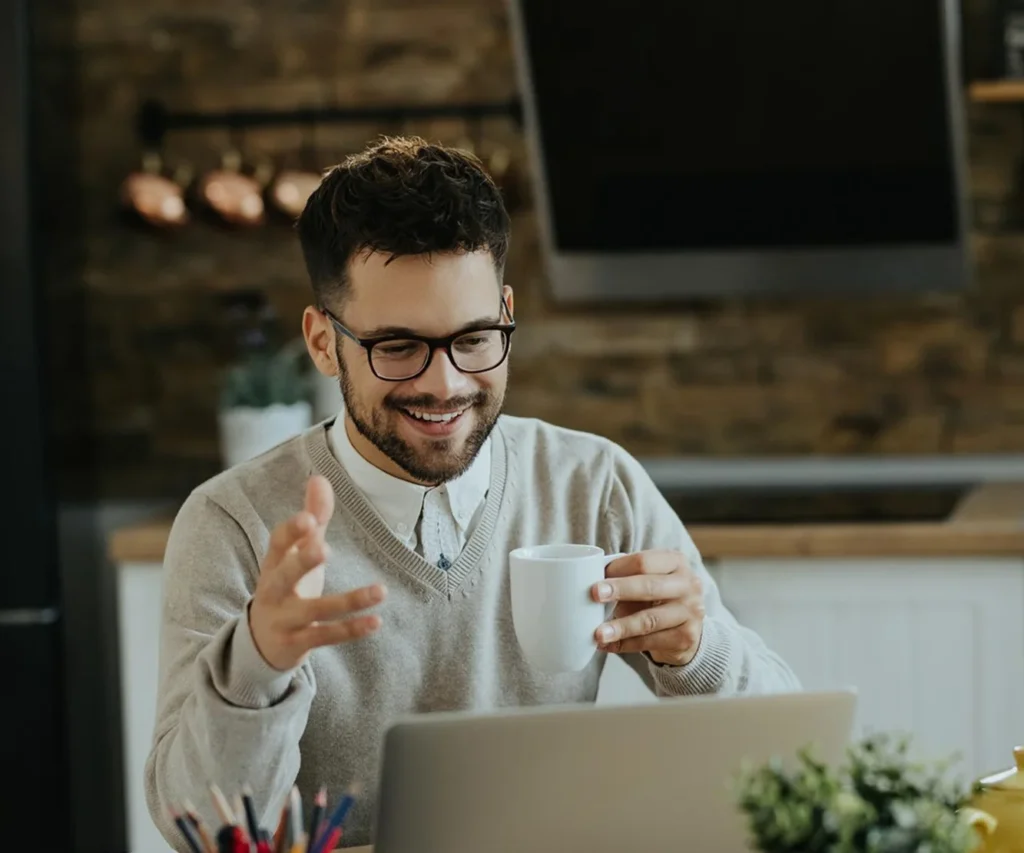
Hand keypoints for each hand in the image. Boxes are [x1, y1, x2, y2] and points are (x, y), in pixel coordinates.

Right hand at [249, 475, 386, 670]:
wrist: (260, 644)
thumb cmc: (285, 587)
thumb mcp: (295, 554)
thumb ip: (311, 517)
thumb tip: (319, 477)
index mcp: (273, 565)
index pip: (277, 544)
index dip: (291, 532)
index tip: (309, 518)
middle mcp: (274, 592)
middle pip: (285, 576)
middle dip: (302, 562)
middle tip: (323, 547)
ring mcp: (285, 620)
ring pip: (316, 611)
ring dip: (349, 601)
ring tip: (381, 590)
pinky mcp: (299, 644)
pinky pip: (327, 636)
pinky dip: (352, 629)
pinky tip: (376, 620)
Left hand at [591, 549, 704, 666]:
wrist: (687, 626)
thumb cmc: (659, 596)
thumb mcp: (649, 578)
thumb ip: (627, 576)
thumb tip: (594, 581)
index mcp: (676, 562)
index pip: (644, 561)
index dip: (619, 568)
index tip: (597, 576)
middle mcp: (688, 585)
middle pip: (649, 586)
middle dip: (620, 590)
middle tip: (594, 594)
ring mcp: (691, 612)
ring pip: (649, 620)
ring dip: (621, 627)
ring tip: (599, 633)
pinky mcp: (687, 637)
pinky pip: (650, 642)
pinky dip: (626, 645)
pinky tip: (609, 645)